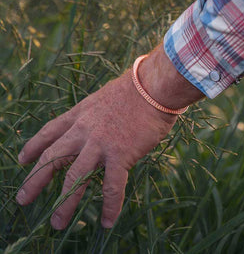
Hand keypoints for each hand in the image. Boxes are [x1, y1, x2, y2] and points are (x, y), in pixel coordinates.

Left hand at [16, 69, 176, 229]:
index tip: (23, 159)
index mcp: (80, 114)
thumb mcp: (104, 97)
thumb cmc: (134, 89)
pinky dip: (111, 206)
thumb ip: (96, 113)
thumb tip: (99, 122)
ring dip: (65, 203)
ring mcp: (100, 143)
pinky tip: (108, 221)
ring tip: (57, 223)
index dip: (34, 146)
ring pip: (75, 177)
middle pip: (52, 158)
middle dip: (35, 180)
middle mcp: (84, 130)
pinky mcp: (121, 154)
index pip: (50, 131)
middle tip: (23, 198)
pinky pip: (112, 186)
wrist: (152, 87)